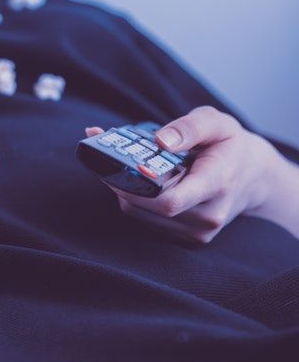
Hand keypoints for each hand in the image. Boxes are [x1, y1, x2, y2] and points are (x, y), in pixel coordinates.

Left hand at [86, 106, 292, 243]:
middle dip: (122, 183)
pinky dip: (134, 201)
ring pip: (141, 215)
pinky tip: (138, 183)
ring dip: (124, 192)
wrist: (253, 177)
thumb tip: (160, 140)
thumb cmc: (230, 145)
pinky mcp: (188, 238)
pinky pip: (147, 221)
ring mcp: (199, 231)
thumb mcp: (217, 123)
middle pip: (149, 208)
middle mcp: (209, 214)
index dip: (138, 189)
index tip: (120, 168)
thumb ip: (189, 127)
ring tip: (122, 168)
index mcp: (217, 183)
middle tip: (107, 159)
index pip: (171, 201)